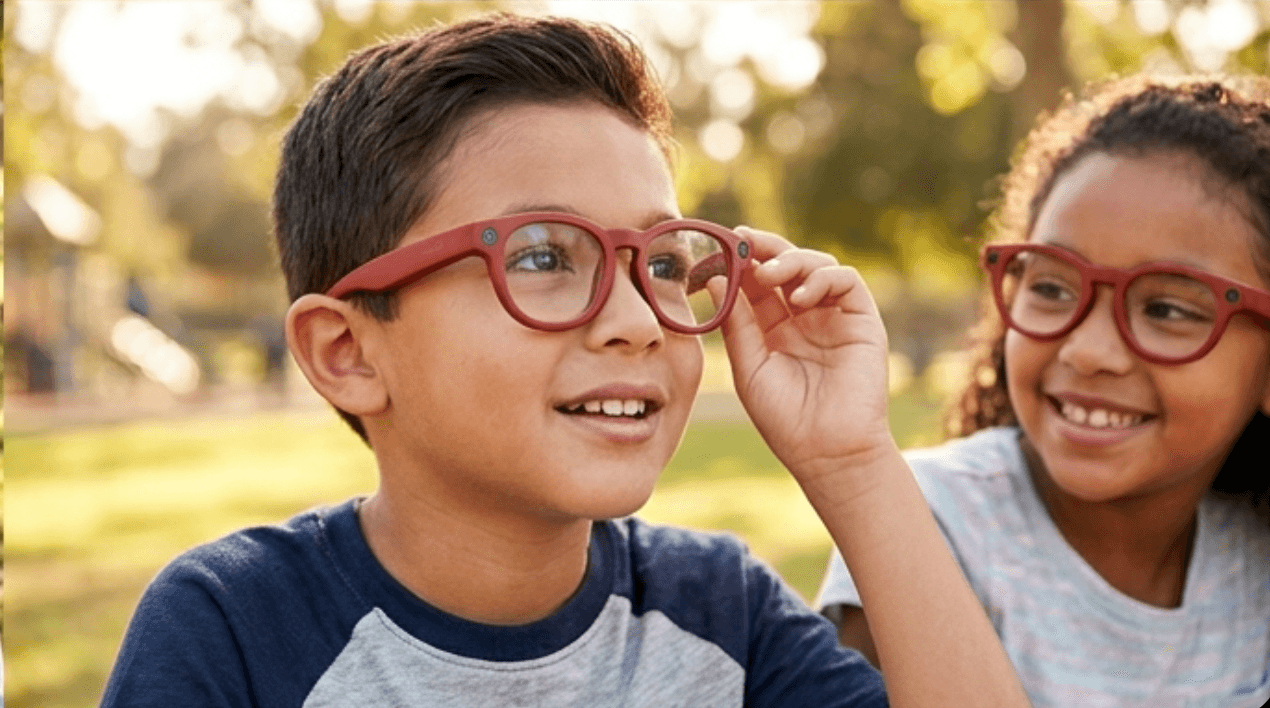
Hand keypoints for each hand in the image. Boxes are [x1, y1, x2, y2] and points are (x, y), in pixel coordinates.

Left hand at [714, 227, 895, 484]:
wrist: (827, 451)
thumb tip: (717, 278)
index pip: (757, 283)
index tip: (719, 246)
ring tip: (768, 275)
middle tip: (743, 241)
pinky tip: (800, 298)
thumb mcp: (749, 367)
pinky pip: (846, 281)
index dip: (740, 261)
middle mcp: (804, 317)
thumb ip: (737, 323)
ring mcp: (833, 316)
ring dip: (790, 261)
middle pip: (785, 265)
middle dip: (764, 248)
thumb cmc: (785, 418)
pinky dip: (822, 278)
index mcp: (773, 328)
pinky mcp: (862, 319)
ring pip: (816, 264)